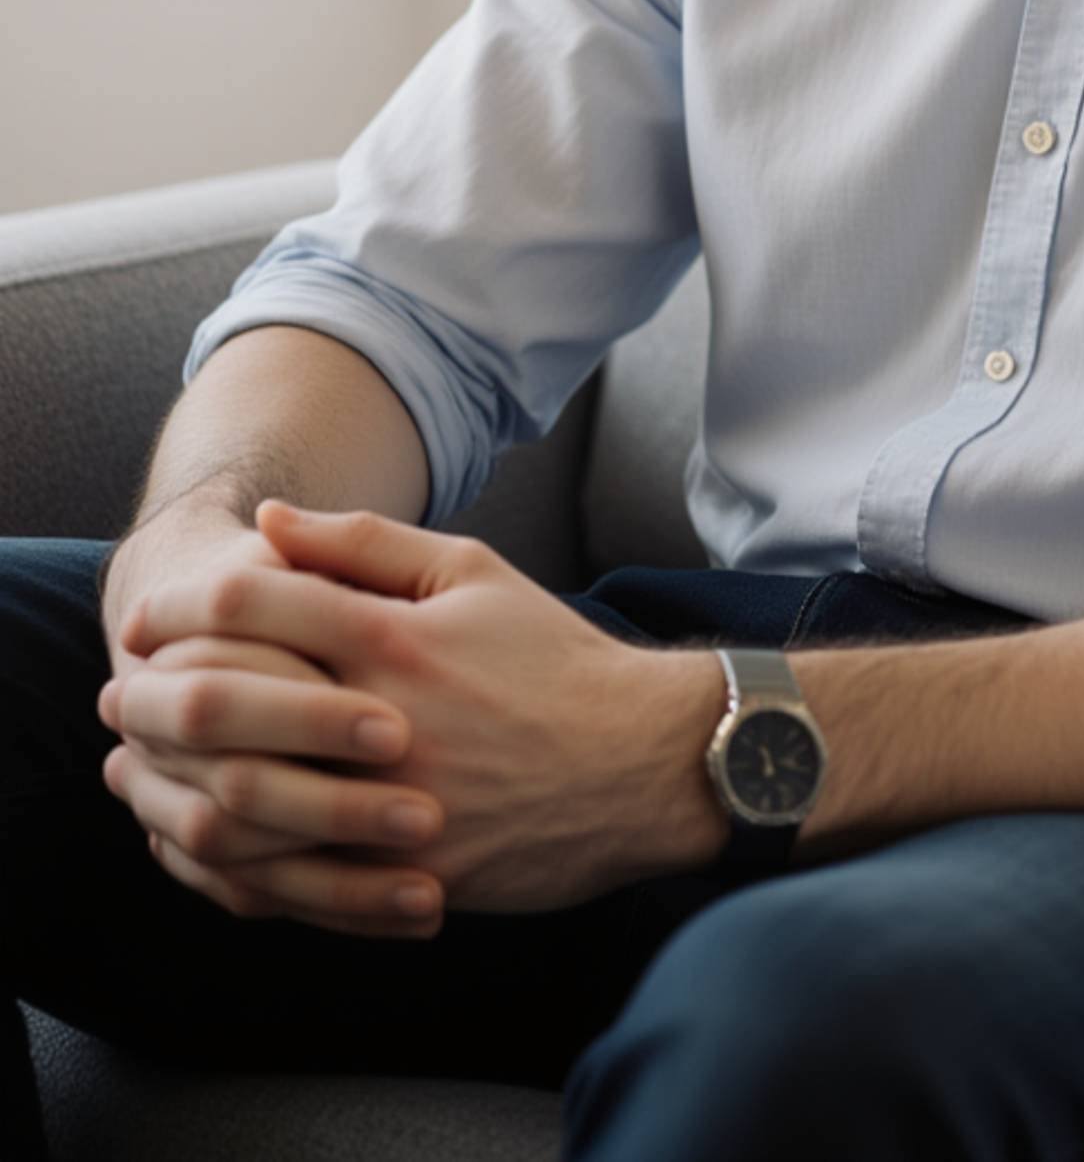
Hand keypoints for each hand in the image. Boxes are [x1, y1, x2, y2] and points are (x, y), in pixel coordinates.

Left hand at [111, 503, 729, 924]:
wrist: (640, 761)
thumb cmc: (552, 658)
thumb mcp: (472, 572)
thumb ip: (367, 545)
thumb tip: (270, 523)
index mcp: (397, 637)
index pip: (257, 606)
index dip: (185, 605)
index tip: (147, 618)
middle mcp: (383, 721)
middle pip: (231, 704)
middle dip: (159, 695)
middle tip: (123, 691)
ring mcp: (392, 806)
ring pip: (245, 807)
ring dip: (176, 788)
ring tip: (141, 773)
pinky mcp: (406, 874)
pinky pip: (292, 881)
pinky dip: (232, 865)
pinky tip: (202, 842)